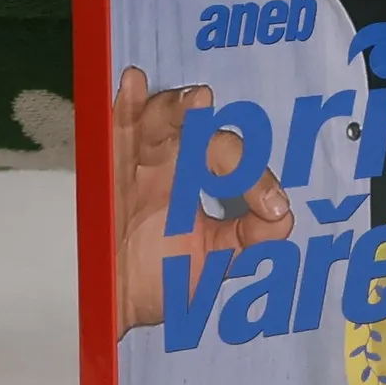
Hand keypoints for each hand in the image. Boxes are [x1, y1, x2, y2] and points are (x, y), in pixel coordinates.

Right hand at [113, 65, 292, 334]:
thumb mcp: (214, 260)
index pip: (231, 160)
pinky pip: (110, 131)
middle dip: (217, 139)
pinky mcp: (101, 169)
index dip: (254, 176)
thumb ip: (250, 239)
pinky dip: (122, 105)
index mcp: (198, 177)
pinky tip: (133, 81)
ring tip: (197, 100)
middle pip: (196, 132)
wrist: (111, 304)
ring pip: (156, 122)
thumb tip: (284, 216)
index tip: (274, 207)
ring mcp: (135, 162)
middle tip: (238, 151)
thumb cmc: (161, 275)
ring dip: (175, 109)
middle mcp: (169, 161)